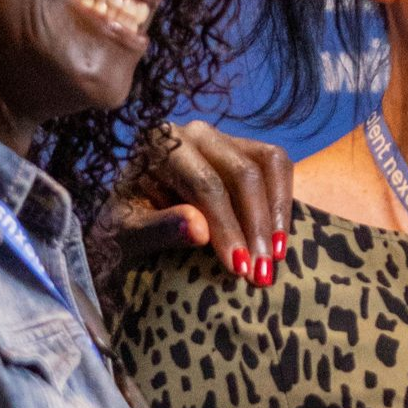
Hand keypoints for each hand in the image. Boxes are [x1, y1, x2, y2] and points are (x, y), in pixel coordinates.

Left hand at [102, 120, 292, 283]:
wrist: (132, 217)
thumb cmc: (124, 228)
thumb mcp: (127, 235)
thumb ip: (158, 229)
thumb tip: (199, 229)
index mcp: (159, 145)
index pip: (204, 184)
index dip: (226, 227)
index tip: (238, 268)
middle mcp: (194, 132)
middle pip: (242, 175)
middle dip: (255, 227)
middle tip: (261, 274)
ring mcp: (223, 138)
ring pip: (267, 166)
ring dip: (276, 215)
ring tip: (277, 259)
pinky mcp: (245, 149)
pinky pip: (278, 165)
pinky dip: (283, 201)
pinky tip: (281, 240)